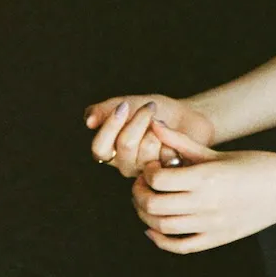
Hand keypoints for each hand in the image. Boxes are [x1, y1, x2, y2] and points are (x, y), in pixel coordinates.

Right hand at [85, 93, 216, 178]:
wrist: (187, 115)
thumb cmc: (154, 110)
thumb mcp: (128, 103)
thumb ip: (105, 110)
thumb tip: (88, 121)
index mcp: (110, 151)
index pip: (99, 148)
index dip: (110, 126)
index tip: (123, 105)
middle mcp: (124, 165)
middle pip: (125, 145)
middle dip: (140, 120)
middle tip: (150, 107)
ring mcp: (145, 172)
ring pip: (147, 148)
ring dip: (158, 127)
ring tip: (162, 123)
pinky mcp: (166, 173)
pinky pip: (166, 154)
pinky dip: (172, 138)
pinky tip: (173, 137)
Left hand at [132, 120, 275, 253]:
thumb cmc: (256, 164)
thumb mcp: (218, 152)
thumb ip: (182, 142)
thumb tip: (155, 124)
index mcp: (207, 177)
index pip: (159, 179)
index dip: (147, 173)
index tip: (151, 167)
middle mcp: (207, 203)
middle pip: (154, 205)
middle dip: (139, 194)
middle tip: (142, 185)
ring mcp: (211, 225)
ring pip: (162, 227)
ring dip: (145, 216)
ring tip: (148, 202)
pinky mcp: (217, 239)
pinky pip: (180, 246)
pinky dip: (160, 240)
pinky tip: (154, 230)